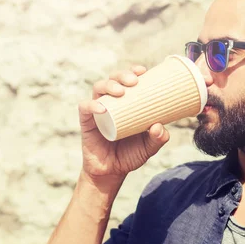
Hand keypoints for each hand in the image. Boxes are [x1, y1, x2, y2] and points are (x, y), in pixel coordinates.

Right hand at [78, 66, 169, 184]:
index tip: (143, 71)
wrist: (112, 172)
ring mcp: (97, 111)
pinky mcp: (86, 122)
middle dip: (122, 75)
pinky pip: (85, 108)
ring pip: (98, 88)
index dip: (133, 71)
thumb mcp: (149, 147)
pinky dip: (92, 105)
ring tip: (120, 91)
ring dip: (109, 85)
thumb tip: (159, 126)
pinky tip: (101, 108)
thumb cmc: (131, 155)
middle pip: (113, 79)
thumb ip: (158, 138)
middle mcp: (111, 103)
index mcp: (126, 103)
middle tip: (134, 81)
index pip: (128, 81)